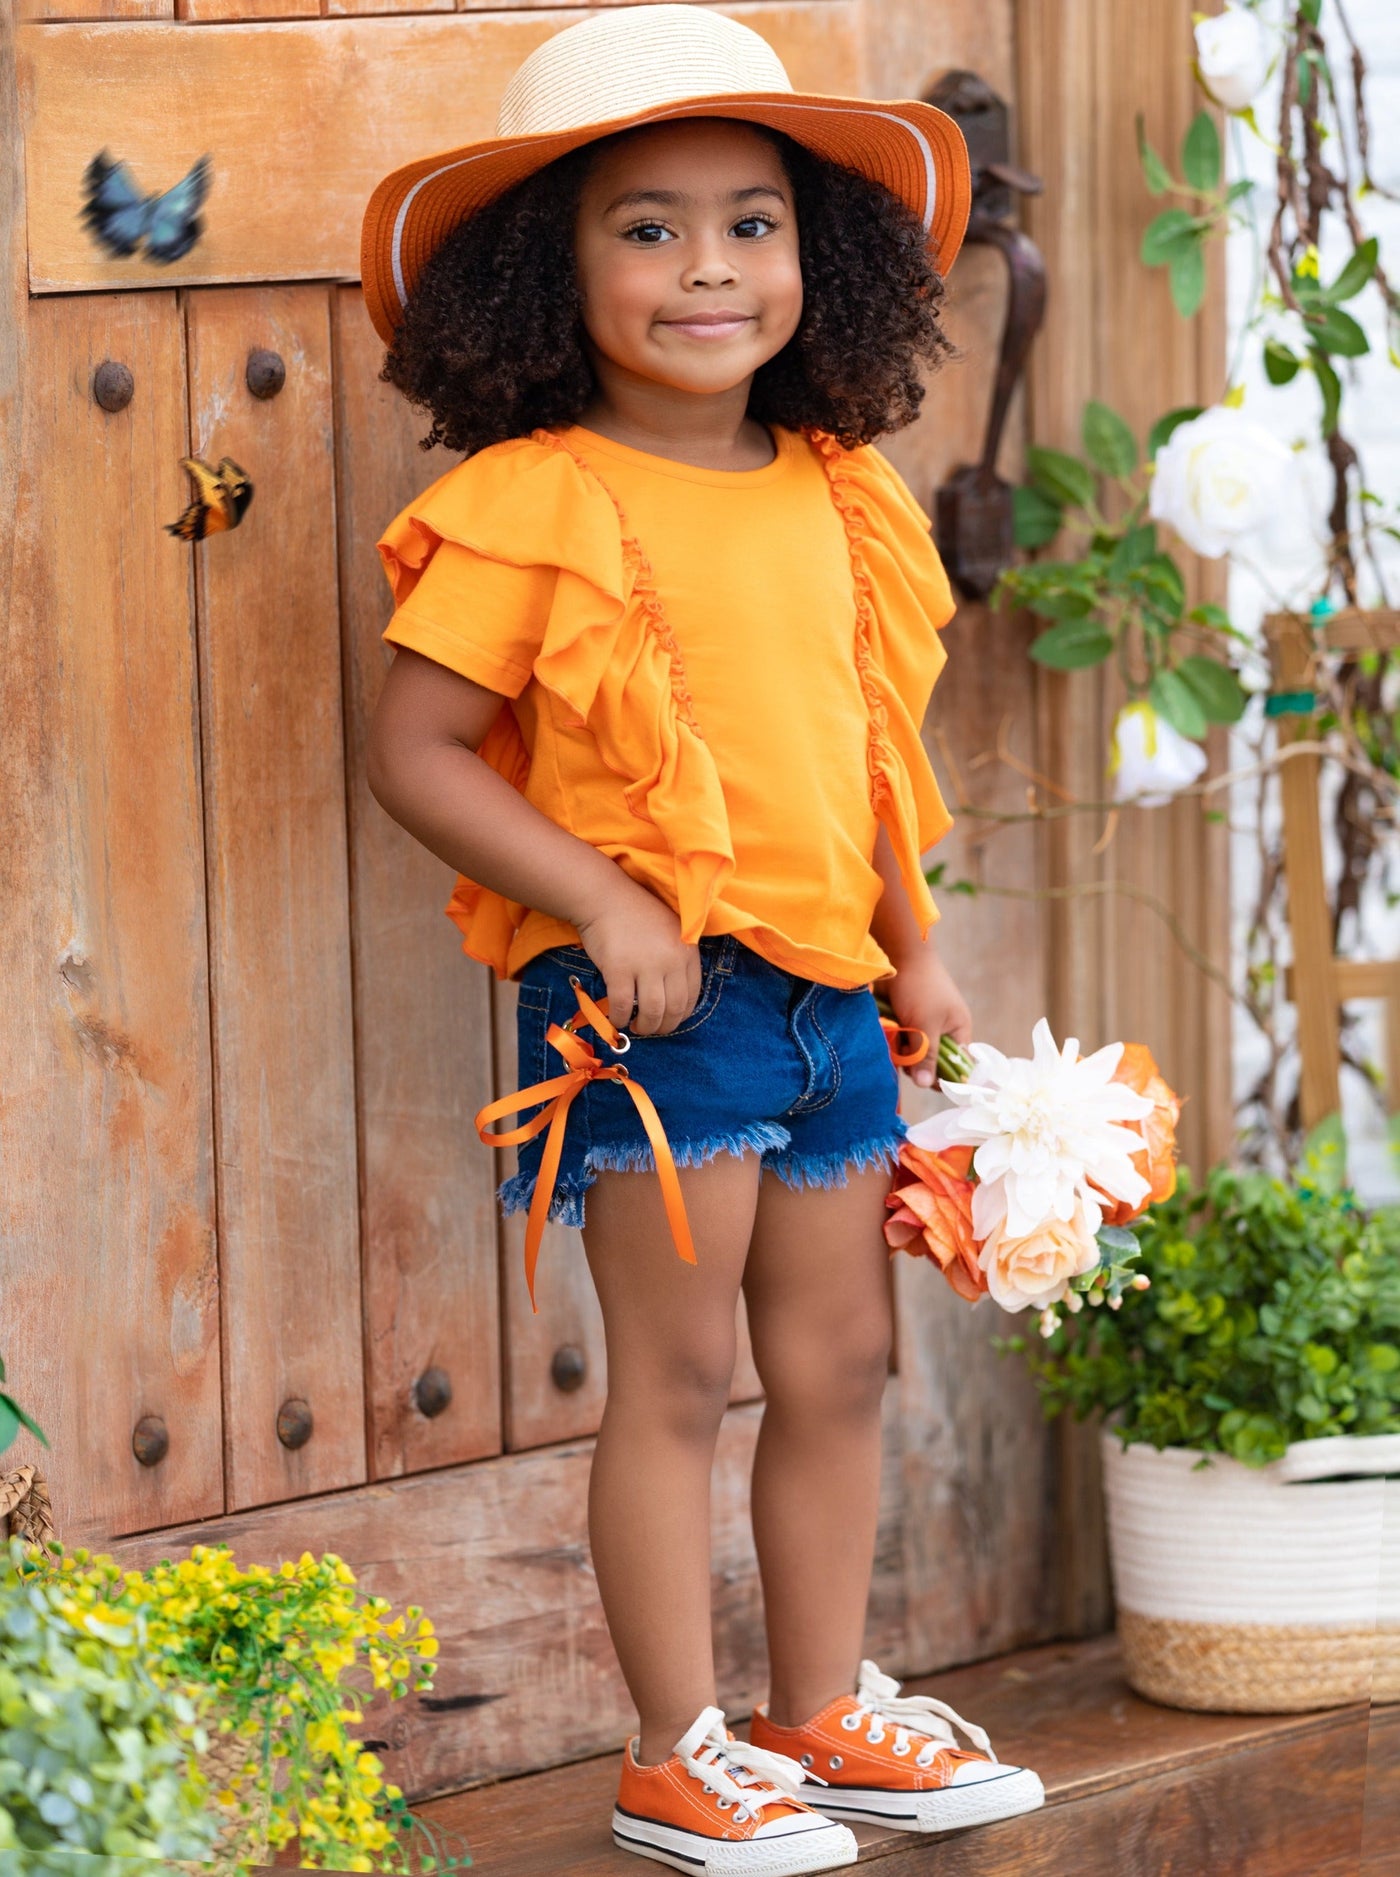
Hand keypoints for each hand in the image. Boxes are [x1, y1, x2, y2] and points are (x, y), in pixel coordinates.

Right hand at [572, 874, 701, 1036]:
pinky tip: (617, 1019)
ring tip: (636, 1026)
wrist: (605, 897)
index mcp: (687, 951)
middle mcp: (671, 959)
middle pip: (674, 1008)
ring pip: (652, 1012)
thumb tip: (672, 998)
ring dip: (645, 1027)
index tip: (669, 1020)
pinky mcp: (619, 969)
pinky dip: (620, 1018)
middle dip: (664, 1026)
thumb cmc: (636, 914)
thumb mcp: (670, 932)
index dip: (681, 1015)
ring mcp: (645, 965)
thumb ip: (676, 959)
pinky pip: (623, 1005)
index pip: (692, 995)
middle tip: (651, 1028)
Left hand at [887, 948, 971, 1088]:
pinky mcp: (904, 1023)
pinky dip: (893, 1042)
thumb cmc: (920, 987)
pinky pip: (900, 1043)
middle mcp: (942, 1032)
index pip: (958, 1066)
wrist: (897, 955)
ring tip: (896, 1039)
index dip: (945, 1078)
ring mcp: (922, 1027)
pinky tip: (888, 1034)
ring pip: (912, 1055)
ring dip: (902, 1053)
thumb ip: (926, 1055)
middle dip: (917, 1064)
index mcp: (958, 1032)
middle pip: (931, 1064)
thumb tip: (926, 1085)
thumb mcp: (925, 1024)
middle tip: (907, 1055)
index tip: (927, 1082)